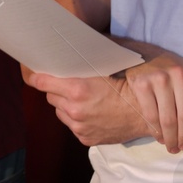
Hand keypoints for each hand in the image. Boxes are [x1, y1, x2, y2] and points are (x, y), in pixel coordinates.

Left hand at [25, 51, 182, 152]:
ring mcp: (80, 126)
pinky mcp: (86, 138)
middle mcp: (74, 110)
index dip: (37, 77)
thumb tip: (68, 44)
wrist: (148, 114)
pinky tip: (92, 113)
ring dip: (66, 106)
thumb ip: (84, 62)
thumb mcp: (106, 69)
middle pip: (51, 97)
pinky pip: (73, 126)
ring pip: (60, 112)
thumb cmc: (129, 86)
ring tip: (82, 100)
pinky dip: (78, 119)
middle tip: (68, 84)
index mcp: (77, 90)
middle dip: (56, 90)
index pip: (42, 82)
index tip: (33, 73)